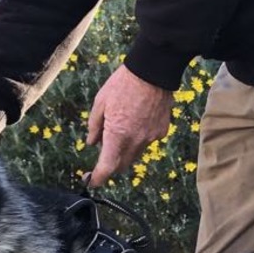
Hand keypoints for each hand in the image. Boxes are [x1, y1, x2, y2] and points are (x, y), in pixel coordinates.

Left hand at [86, 65, 173, 186]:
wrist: (153, 71)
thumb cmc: (123, 83)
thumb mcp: (101, 102)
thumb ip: (95, 126)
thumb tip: (91, 143)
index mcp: (117, 135)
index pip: (107, 167)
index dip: (98, 178)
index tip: (92, 181)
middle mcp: (135, 141)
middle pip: (121, 165)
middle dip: (111, 164)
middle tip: (104, 150)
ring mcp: (150, 138)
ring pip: (135, 155)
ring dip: (125, 150)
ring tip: (122, 128)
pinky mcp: (161, 132)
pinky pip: (147, 142)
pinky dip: (140, 138)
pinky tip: (138, 120)